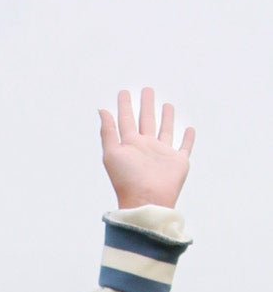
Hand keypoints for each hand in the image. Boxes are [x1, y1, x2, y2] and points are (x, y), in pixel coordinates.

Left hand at [99, 88, 192, 210]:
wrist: (146, 201)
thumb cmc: (127, 180)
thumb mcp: (112, 153)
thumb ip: (108, 132)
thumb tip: (102, 110)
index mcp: (130, 145)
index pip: (127, 120)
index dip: (125, 106)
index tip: (124, 92)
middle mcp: (146, 147)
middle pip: (146, 121)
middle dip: (146, 105)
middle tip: (147, 90)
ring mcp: (162, 154)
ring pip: (165, 130)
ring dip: (167, 118)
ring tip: (167, 105)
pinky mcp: (178, 162)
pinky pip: (185, 146)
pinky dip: (188, 138)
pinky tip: (189, 129)